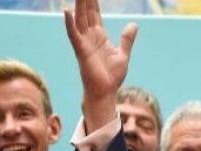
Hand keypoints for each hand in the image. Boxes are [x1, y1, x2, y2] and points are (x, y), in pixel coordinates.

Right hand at [64, 0, 137, 129]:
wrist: (106, 92)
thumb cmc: (112, 76)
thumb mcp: (123, 54)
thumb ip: (126, 39)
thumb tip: (134, 25)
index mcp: (99, 36)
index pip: (95, 14)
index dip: (93, 1)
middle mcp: (89, 37)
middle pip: (86, 12)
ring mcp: (84, 43)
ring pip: (79, 19)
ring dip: (78, 5)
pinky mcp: (81, 51)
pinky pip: (73, 34)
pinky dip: (69, 23)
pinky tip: (67, 11)